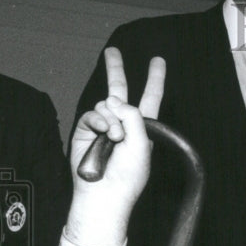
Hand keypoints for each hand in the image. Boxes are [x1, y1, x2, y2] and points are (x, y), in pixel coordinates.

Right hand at [68, 48, 165, 245]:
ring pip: (107, 104)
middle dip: (116, 69)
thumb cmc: (128, 175)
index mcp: (144, 127)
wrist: (104, 193)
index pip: (151, 97)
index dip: (155, 79)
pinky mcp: (86, 130)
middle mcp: (124, 123)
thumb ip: (133, 116)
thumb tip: (113, 99)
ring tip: (116, 139)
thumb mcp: (143, 143)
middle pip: (120, 90)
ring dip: (113, 119)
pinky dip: (100, 121)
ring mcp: (104, 126)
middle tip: (112, 51)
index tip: (158, 60)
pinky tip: (104, 134)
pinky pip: (93, 113)